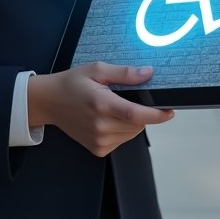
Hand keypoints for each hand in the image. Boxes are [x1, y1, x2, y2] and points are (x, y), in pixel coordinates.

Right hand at [28, 63, 174, 157]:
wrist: (50, 102)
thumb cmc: (72, 83)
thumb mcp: (97, 69)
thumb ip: (124, 73)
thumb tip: (147, 73)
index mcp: (102, 104)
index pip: (136, 114)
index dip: (157, 114)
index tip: (170, 111)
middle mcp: (101, 126)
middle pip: (137, 124)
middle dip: (142, 112)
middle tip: (128, 98)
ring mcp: (98, 140)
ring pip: (132, 133)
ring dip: (133, 122)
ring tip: (115, 107)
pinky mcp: (97, 149)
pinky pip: (122, 140)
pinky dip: (123, 130)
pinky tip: (109, 119)